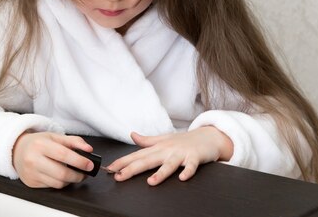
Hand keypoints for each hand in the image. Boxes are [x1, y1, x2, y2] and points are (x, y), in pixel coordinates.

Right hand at [12, 131, 95, 188]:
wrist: (17, 150)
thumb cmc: (38, 143)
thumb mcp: (55, 137)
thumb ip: (74, 141)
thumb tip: (89, 149)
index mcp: (40, 145)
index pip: (64, 155)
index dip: (80, 161)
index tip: (90, 165)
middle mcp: (33, 159)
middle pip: (61, 173)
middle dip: (78, 175)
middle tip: (84, 173)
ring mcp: (31, 173)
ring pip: (58, 183)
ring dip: (70, 180)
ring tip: (74, 174)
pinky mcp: (31, 182)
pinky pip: (51, 186)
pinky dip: (60, 182)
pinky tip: (61, 176)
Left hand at [106, 126, 232, 185]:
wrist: (208, 136)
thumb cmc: (184, 140)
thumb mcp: (164, 139)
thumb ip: (147, 140)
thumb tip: (132, 135)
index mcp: (158, 147)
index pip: (137, 155)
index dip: (122, 162)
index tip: (110, 168)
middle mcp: (167, 150)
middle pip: (148, 160)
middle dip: (132, 168)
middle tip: (119, 176)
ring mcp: (181, 153)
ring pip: (169, 164)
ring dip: (160, 173)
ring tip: (150, 182)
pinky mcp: (195, 157)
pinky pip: (191, 166)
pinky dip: (187, 171)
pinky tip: (182, 178)